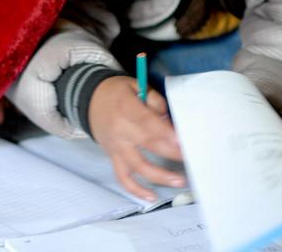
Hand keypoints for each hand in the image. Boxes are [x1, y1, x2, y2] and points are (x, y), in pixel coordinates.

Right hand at [88, 76, 184, 200]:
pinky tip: (152, 196)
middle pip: (147, 144)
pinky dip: (136, 189)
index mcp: (126, 107)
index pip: (146, 121)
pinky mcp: (113, 157)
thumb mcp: (135, 85)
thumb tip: (169, 122)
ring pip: (137, 165)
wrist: (90, 100)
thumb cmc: (117, 92)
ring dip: (159, 175)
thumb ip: (154, 101)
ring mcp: (116, 146)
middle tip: (191, 158)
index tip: (181, 140)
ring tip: (179, 180)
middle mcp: (120, 129)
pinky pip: (123, 177)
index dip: (164, 132)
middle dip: (171, 152)